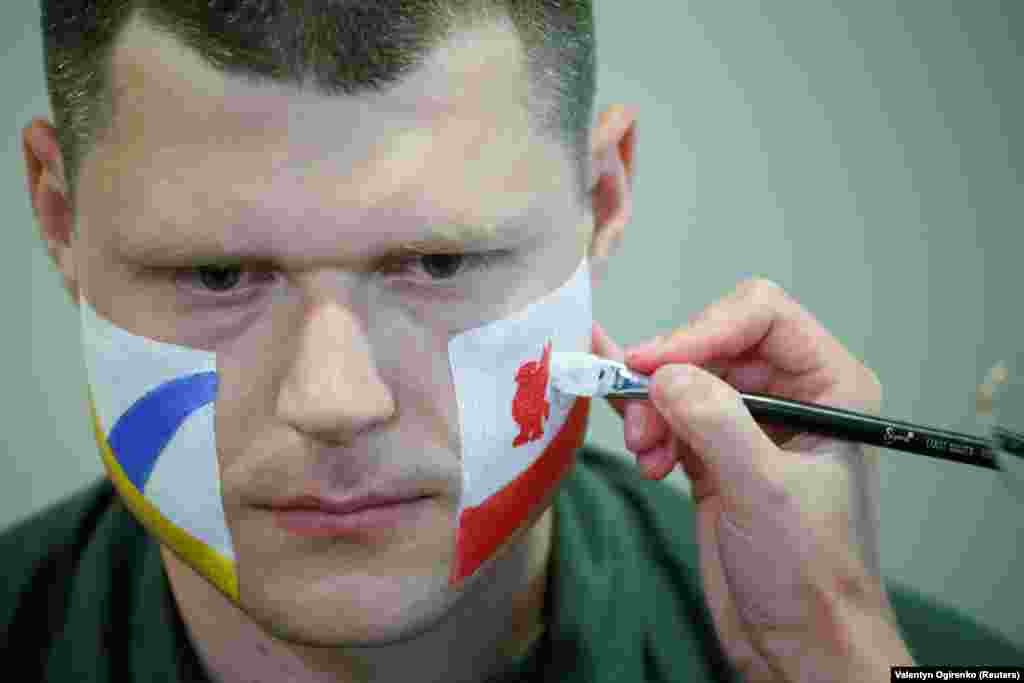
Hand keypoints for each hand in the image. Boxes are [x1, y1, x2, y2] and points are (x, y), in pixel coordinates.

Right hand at [592, 279, 913, 681]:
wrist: (798, 644)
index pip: (761, 316)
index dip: (702, 329)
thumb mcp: (765, 493)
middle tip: (642, 424)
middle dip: (669, 378)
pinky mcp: (715, 452)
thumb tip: (663, 374)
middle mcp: (791, 394)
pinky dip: (647, 425)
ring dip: (652, 409)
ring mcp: (749, 423)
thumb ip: (717, 424)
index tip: (650, 365)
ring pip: (684, 378)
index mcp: (830, 386)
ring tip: (645, 454)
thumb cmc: (809, 575)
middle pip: (713, 343)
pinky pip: (670, 413)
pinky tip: (642, 452)